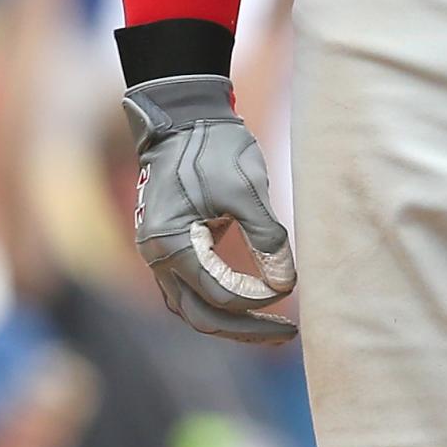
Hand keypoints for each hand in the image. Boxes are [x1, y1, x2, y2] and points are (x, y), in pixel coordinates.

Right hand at [121, 75, 297, 343]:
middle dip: (245, 327)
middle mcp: (157, 257)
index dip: (258, 297)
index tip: (289, 287)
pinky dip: (218, 300)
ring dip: (231, 319)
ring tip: (272, 326)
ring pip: (192, 306)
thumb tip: (285, 283)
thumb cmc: (212, 147)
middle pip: (201, 313)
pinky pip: (191, 287)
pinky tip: (249, 299)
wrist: (182, 114)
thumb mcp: (246, 190)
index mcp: (169, 245)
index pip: (219, 293)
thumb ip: (267, 239)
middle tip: (288, 333)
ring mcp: (159, 252)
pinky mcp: (169, 244)